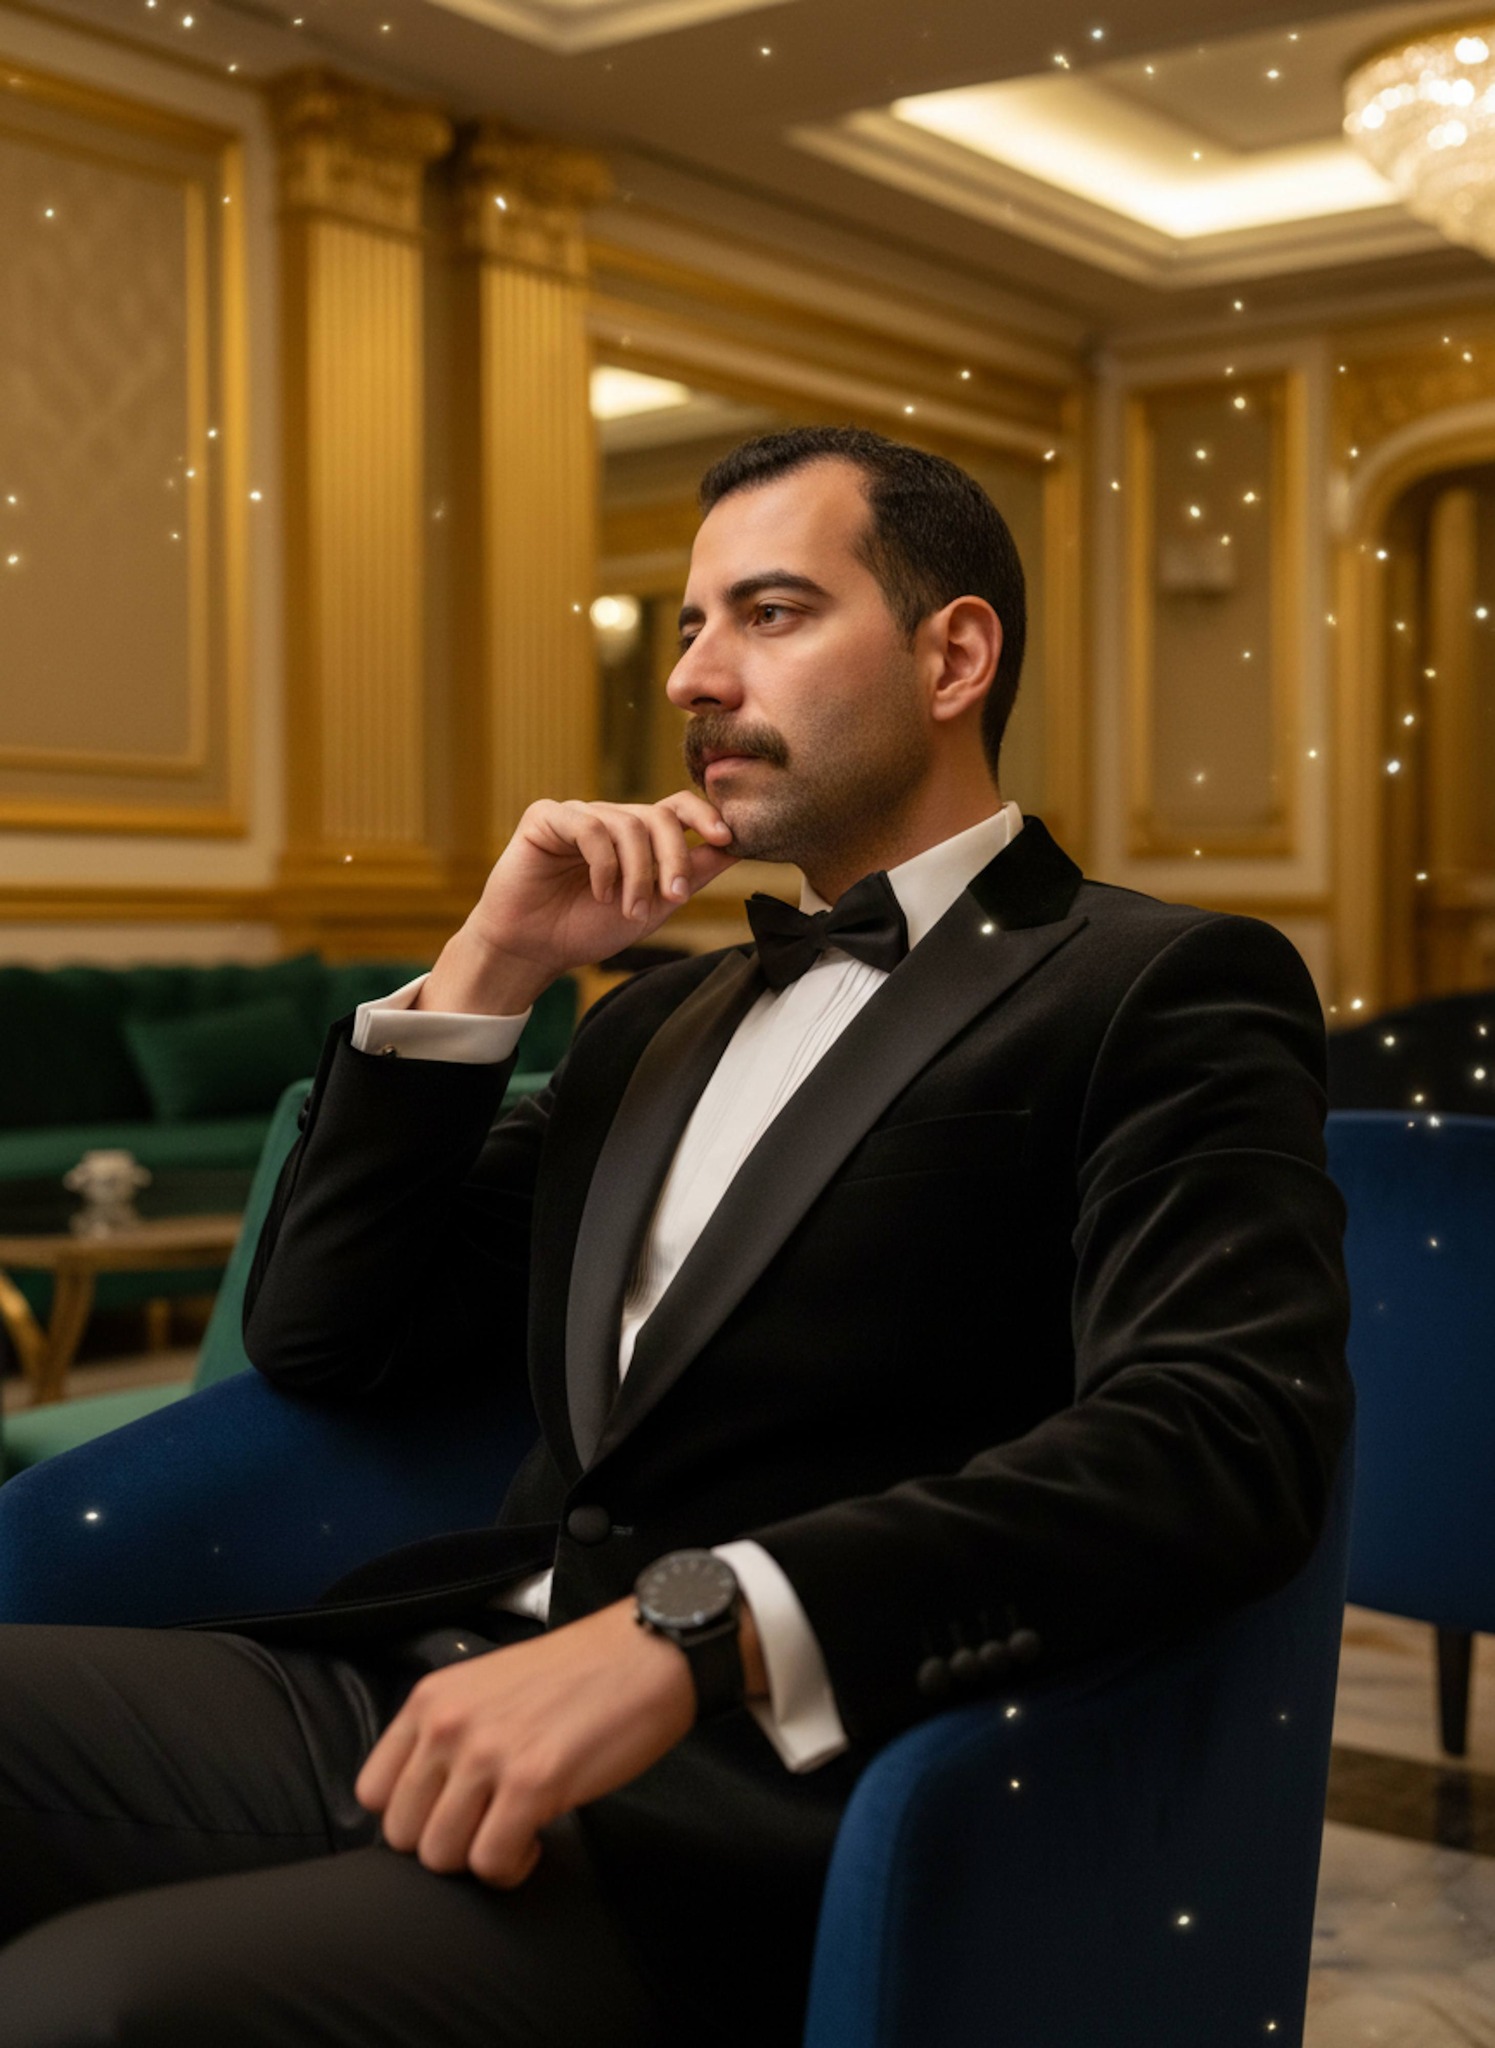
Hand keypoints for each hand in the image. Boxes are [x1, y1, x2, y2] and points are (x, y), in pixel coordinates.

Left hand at [355, 1600, 694, 1887]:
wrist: (644, 1653)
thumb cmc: (576, 1674)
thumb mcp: (486, 1688)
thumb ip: (448, 1734)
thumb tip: (427, 1803)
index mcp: (431, 1700)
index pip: (372, 1792)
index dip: (412, 1817)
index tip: (448, 1816)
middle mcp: (448, 1724)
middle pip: (402, 1835)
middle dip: (446, 1844)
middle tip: (487, 1828)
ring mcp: (487, 1753)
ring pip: (441, 1856)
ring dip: (479, 1859)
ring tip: (513, 1833)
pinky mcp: (532, 1783)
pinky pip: (491, 1863)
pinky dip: (512, 1868)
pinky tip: (536, 1840)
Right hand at [422, 793, 738, 1015]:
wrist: (533, 950)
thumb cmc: (585, 929)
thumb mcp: (650, 907)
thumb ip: (688, 875)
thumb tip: (734, 848)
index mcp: (635, 837)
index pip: (676, 808)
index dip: (704, 815)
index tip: (726, 837)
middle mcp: (609, 819)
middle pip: (658, 815)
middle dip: (673, 857)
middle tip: (673, 897)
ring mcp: (577, 815)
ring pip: (627, 825)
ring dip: (635, 874)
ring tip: (627, 910)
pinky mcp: (546, 817)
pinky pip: (589, 826)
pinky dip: (603, 864)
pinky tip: (598, 892)